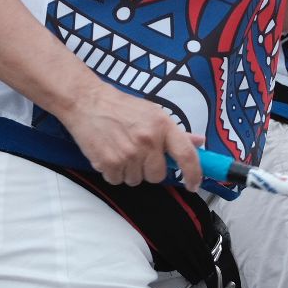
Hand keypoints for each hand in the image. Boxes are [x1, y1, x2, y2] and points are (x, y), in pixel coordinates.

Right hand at [62, 81, 202, 190]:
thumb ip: (176, 132)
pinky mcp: (109, 163)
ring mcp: (129, 153)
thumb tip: (199, 142)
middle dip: (149, 169)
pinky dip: (113, 172)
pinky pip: (117, 181)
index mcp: (163, 125)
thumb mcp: (153, 112)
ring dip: (129, 171)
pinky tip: (109, 154)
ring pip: (136, 180)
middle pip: (157, 175)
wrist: (88, 102)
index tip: (194, 185)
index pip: (186, 155)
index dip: (194, 174)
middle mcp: (148, 140)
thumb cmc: (122, 107)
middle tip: (137, 152)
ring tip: (120, 149)